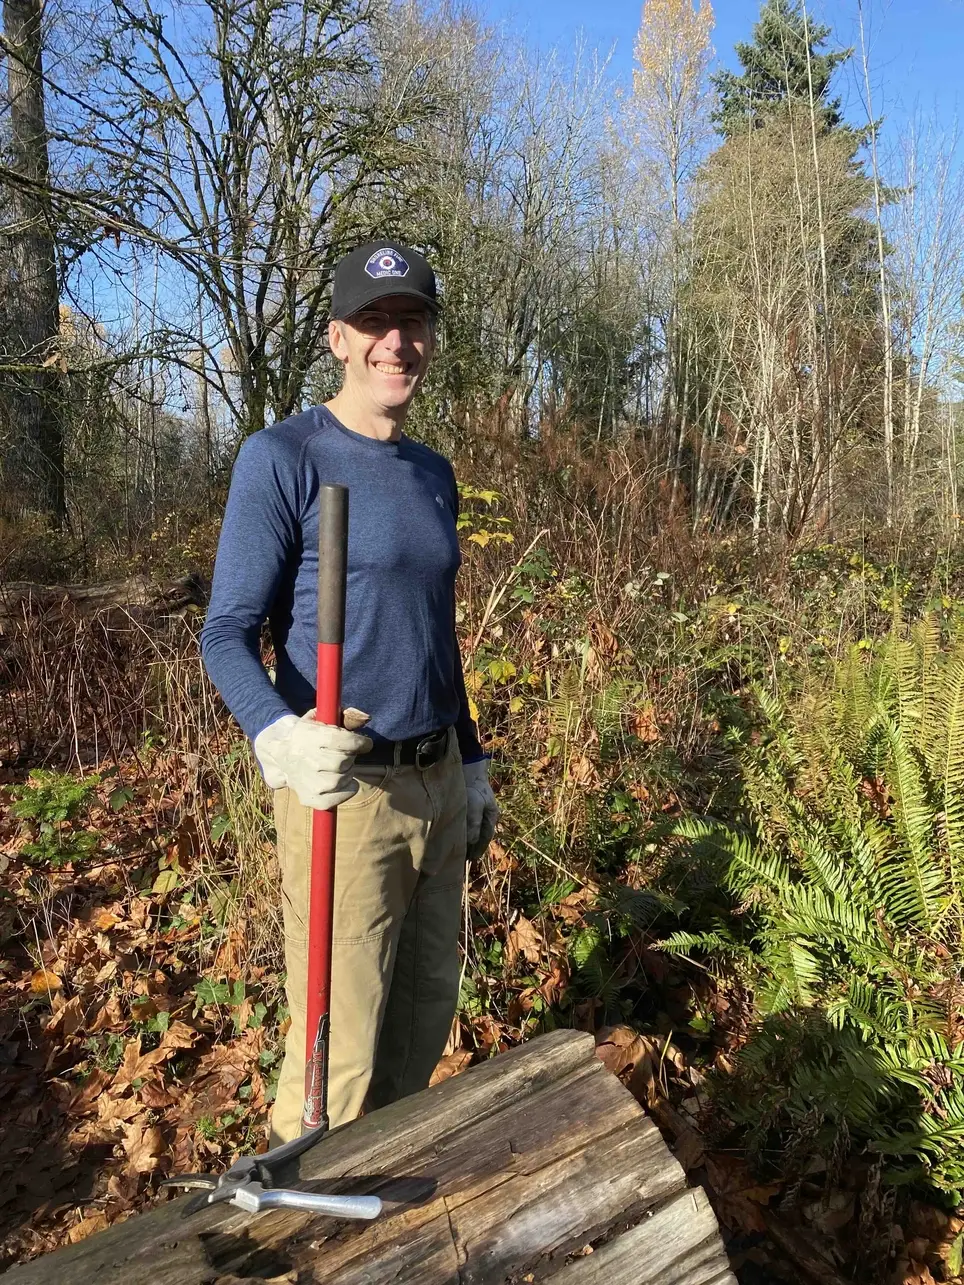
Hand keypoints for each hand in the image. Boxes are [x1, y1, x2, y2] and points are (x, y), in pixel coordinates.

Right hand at [254, 711, 372, 809]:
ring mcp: (312, 784)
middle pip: (346, 760)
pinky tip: (336, 778)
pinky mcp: (315, 799)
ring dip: (347, 769)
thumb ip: (343, 715)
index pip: (346, 742)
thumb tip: (365, 718)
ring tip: (334, 765)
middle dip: (350, 755)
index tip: (363, 742)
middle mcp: (311, 763)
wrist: (281, 756)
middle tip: (343, 752)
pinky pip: (347, 792)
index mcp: (310, 738)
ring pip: (348, 776)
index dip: (360, 742)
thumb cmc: (307, 735)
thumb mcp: (319, 718)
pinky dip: (348, 786)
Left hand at [463, 759, 497, 860]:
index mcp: (491, 815)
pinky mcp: (467, 804)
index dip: (479, 849)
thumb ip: (474, 823)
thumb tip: (471, 840)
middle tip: (463, 858)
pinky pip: (465, 821)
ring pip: (472, 828)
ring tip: (457, 849)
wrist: (467, 765)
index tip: (471, 859)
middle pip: (480, 834)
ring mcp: (477, 808)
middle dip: (473, 846)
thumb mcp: (475, 804)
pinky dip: (461, 829)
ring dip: (466, 839)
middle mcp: (485, 813)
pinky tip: (453, 833)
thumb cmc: (472, 785)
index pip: (485, 837)